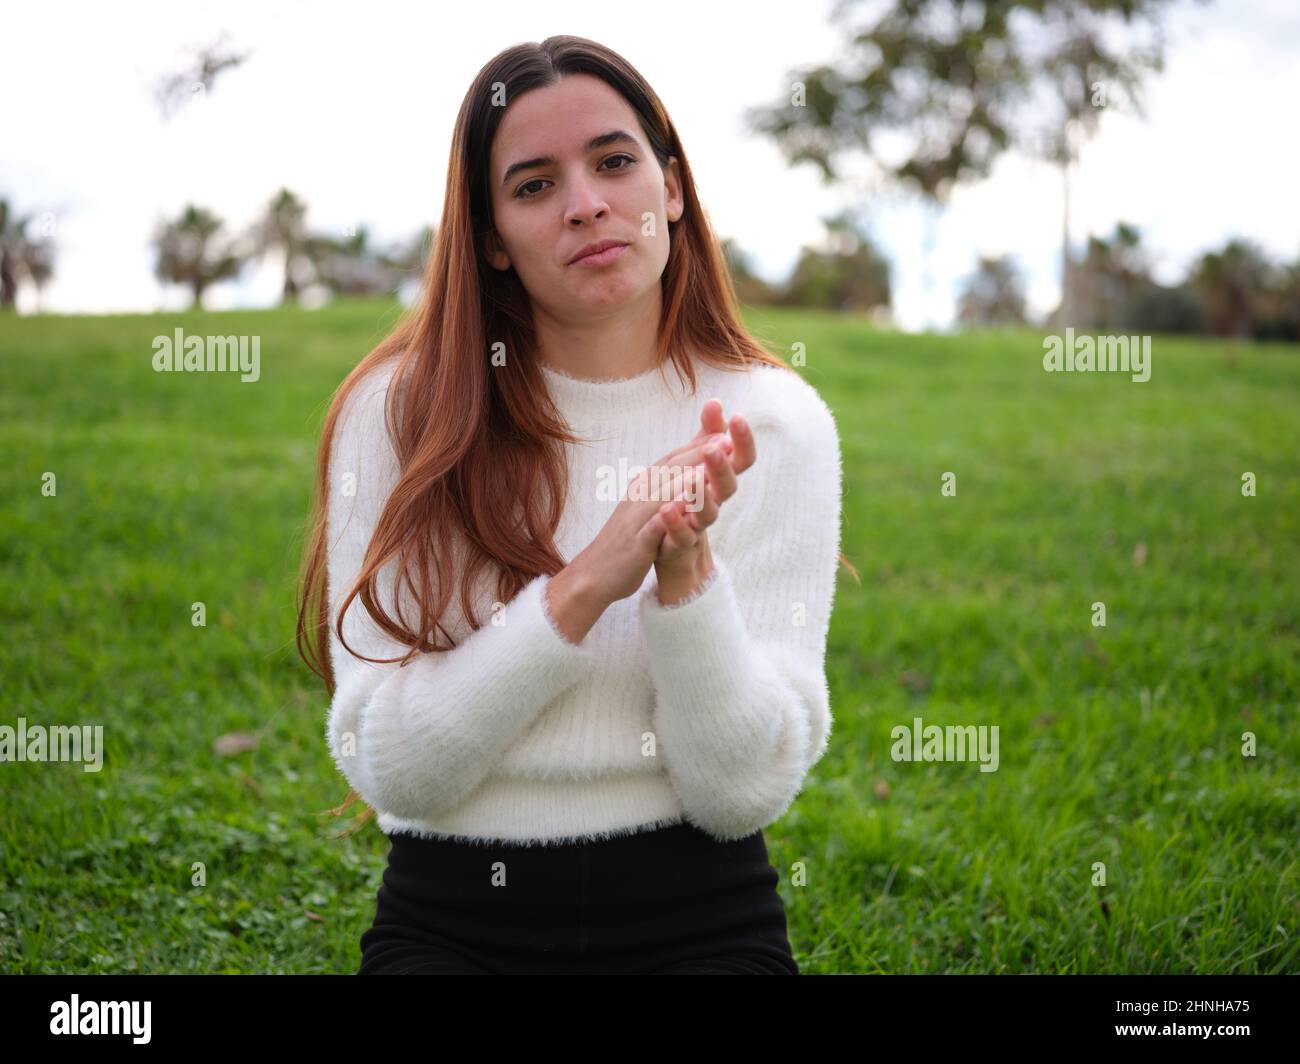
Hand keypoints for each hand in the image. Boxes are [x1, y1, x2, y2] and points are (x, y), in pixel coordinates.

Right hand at [565, 422, 738, 605]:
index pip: (674, 458)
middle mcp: (640, 495)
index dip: (699, 444)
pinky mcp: (636, 545)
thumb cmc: (629, 537)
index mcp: (645, 485)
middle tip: (727, 440)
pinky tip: (686, 508)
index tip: (727, 430)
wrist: (595, 573)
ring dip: (686, 480)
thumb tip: (696, 466)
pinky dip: (669, 517)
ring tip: (711, 467)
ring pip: (662, 495)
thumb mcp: (648, 507)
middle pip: (671, 470)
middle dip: (698, 454)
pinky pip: (653, 528)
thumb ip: (670, 485)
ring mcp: (637, 519)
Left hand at [643, 400, 755, 559]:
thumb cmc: (687, 498)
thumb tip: (715, 401)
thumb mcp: (695, 463)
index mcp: (719, 479)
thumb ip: (706, 435)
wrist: (668, 544)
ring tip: (692, 479)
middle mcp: (714, 502)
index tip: (738, 417)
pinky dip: (676, 523)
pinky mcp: (680, 544)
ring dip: (701, 494)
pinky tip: (667, 508)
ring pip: (709, 512)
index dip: (743, 440)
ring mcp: (698, 524)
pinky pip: (682, 535)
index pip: (740, 458)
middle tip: (715, 447)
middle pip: (728, 484)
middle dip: (721, 465)